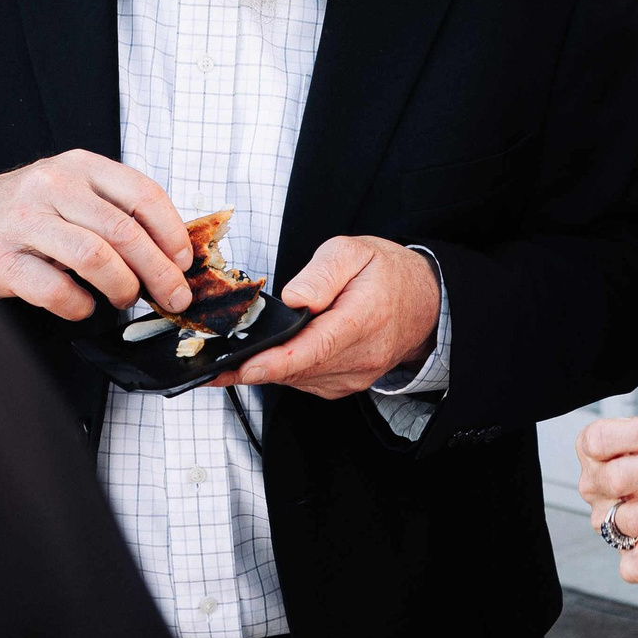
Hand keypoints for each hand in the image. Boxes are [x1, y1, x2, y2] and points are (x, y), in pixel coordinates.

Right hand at [0, 150, 193, 320]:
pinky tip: (83, 306)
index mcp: (79, 165)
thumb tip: (171, 252)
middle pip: (124, 231)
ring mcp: (25, 221)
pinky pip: (54, 288)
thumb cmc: (24, 212)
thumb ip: (113, 210)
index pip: (142, 193)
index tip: (184, 261)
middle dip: (159, 271)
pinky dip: (78, 304)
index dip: (172, 232)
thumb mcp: (70, 192)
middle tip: (174, 296)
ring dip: (122, 286)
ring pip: (94, 256)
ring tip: (126, 299)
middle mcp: (52, 186)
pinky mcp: (2, 259)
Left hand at [210, 235, 439, 398]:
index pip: (315, 348)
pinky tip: (272, 354)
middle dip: (254, 364)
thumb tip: (294, 299)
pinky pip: (305, 382)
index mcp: (364, 319)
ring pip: (297, 379)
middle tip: (213, 359)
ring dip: (267, 368)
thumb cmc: (386, 273)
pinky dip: (285, 370)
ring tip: (237, 354)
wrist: (424, 302)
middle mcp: (362, 356)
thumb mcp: (354, 251)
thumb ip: (322, 272)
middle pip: (298, 368)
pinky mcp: (345, 385)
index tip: (243, 367)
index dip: (275, 361)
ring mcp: (355, 376)